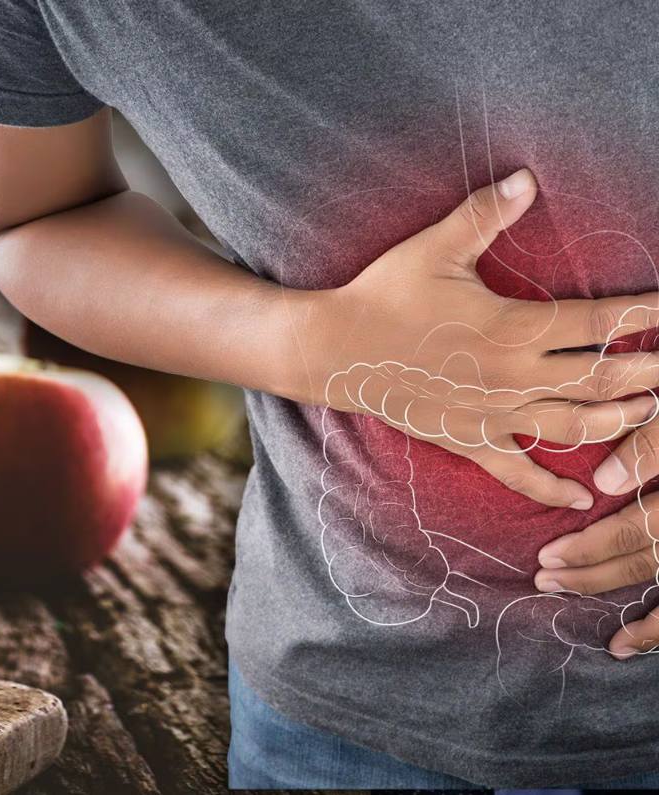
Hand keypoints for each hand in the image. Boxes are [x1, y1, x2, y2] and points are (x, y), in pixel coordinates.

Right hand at [305, 168, 658, 508]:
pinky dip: (551, 489)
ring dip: (620, 420)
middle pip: (602, 380)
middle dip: (651, 372)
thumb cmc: (383, 295)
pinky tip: (585, 499)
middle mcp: (511, 377)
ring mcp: (491, 414)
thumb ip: (485, 215)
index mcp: (511, 327)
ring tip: (652, 410)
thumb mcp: (433, 248)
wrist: (333, 350)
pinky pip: (517, 473)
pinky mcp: (469, 440)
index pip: (599, 322)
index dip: (646, 314)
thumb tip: (528, 179)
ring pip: (574, 427)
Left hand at [535, 414, 658, 658]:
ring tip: (617, 645)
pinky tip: (657, 644)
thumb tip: (607, 484)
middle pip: (655, 561)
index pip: (640, 530)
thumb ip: (653, 444)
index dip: (593, 547)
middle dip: (599, 577)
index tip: (548, 557)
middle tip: (547, 583)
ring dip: (654, 625)